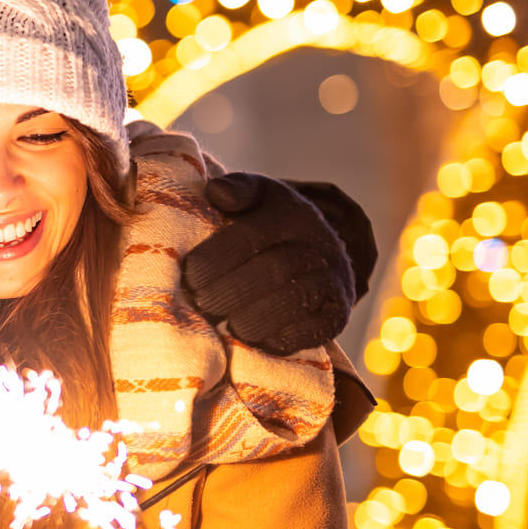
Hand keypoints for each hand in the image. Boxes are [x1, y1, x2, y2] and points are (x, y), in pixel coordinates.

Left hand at [182, 173, 371, 355]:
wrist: (318, 253)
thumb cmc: (269, 225)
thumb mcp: (256, 197)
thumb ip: (236, 189)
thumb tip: (217, 191)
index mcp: (291, 214)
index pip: (251, 236)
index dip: (216, 258)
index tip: (190, 275)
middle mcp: (318, 245)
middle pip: (272, 271)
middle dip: (229, 292)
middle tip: (202, 304)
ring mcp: (332, 280)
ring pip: (292, 301)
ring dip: (252, 318)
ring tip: (224, 324)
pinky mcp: (337, 313)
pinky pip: (311, 331)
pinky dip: (279, 339)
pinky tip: (252, 339)